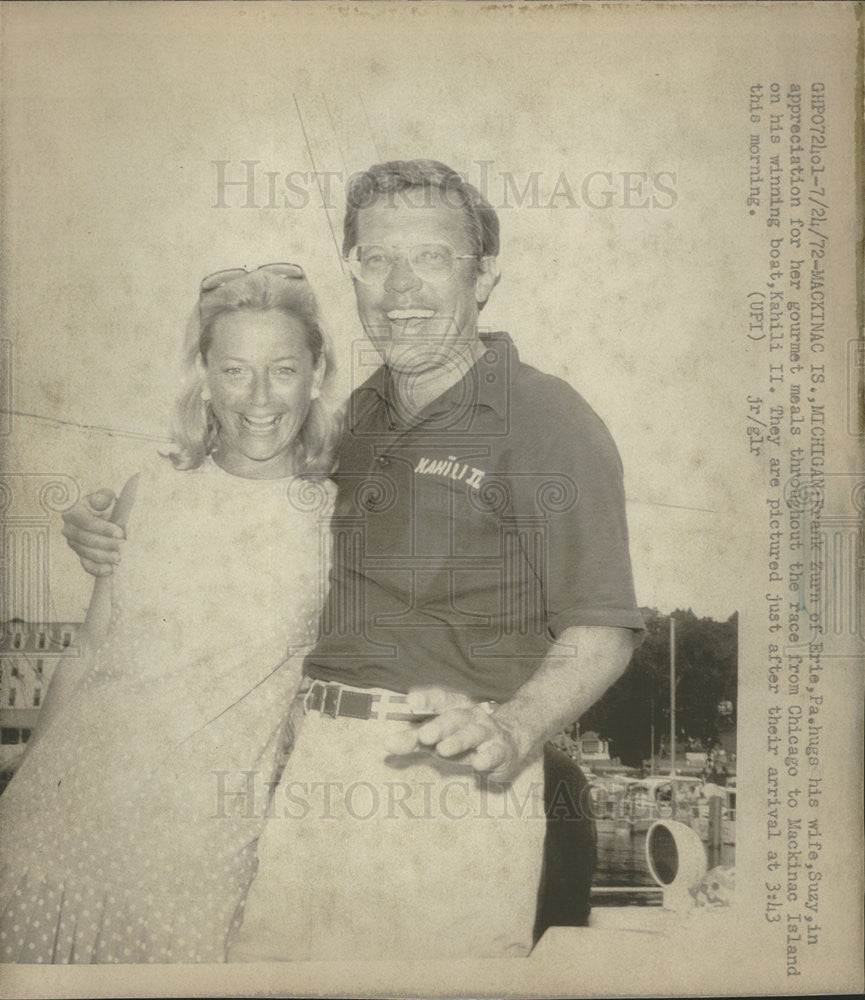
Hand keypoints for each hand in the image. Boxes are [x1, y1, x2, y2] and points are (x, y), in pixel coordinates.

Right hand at [61, 490, 122, 576]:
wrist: (104, 516)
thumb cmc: (105, 505)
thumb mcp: (105, 497)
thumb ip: (103, 497)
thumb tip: (101, 500)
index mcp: (72, 512)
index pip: (87, 522)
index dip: (103, 528)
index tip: (120, 533)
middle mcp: (68, 528)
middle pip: (86, 539)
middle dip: (105, 543)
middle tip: (122, 545)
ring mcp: (73, 543)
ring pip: (86, 553)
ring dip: (103, 557)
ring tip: (118, 558)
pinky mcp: (80, 554)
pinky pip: (86, 564)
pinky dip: (97, 569)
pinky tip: (110, 570)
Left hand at [385, 690, 525, 781]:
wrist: (507, 745)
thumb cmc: (463, 740)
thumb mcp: (438, 739)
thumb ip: (413, 741)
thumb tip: (386, 744)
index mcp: (455, 708)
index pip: (441, 699)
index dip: (427, 699)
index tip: (411, 701)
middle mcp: (472, 716)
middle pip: (455, 716)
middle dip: (440, 725)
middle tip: (424, 735)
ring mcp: (488, 733)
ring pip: (473, 733)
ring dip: (458, 740)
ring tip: (443, 749)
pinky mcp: (500, 751)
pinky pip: (494, 753)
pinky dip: (487, 757)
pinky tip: (478, 764)